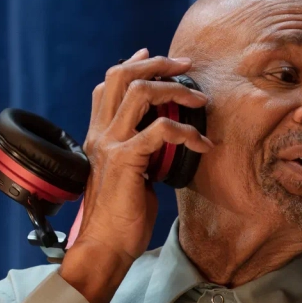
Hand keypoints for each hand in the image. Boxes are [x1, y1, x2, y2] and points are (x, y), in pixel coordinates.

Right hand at [58, 50, 210, 302]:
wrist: (105, 246)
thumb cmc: (121, 218)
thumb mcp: (129, 177)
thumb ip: (138, 153)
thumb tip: (162, 142)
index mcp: (98, 136)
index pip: (108, 85)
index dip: (132, 65)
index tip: (155, 57)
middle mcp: (100, 134)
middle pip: (123, 76)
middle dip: (157, 64)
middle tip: (185, 65)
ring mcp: (111, 145)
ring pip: (141, 93)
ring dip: (175, 90)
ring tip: (200, 100)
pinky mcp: (126, 160)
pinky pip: (162, 131)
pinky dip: (188, 132)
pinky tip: (203, 144)